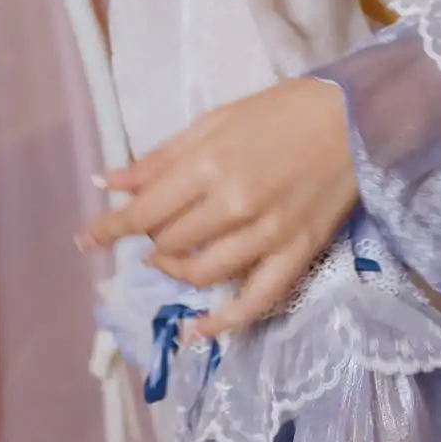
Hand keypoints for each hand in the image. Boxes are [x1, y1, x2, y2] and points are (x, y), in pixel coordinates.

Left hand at [80, 76, 358, 337]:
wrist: (354, 118)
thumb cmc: (281, 111)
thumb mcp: (215, 120)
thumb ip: (161, 158)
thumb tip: (107, 182)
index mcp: (209, 164)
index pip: (143, 211)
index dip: (108, 229)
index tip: (85, 240)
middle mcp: (233, 204)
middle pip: (169, 243)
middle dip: (149, 241)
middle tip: (149, 233)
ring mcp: (267, 234)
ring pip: (202, 273)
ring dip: (175, 271)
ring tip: (170, 259)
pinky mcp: (297, 254)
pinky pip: (256, 300)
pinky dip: (224, 321)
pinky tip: (198, 330)